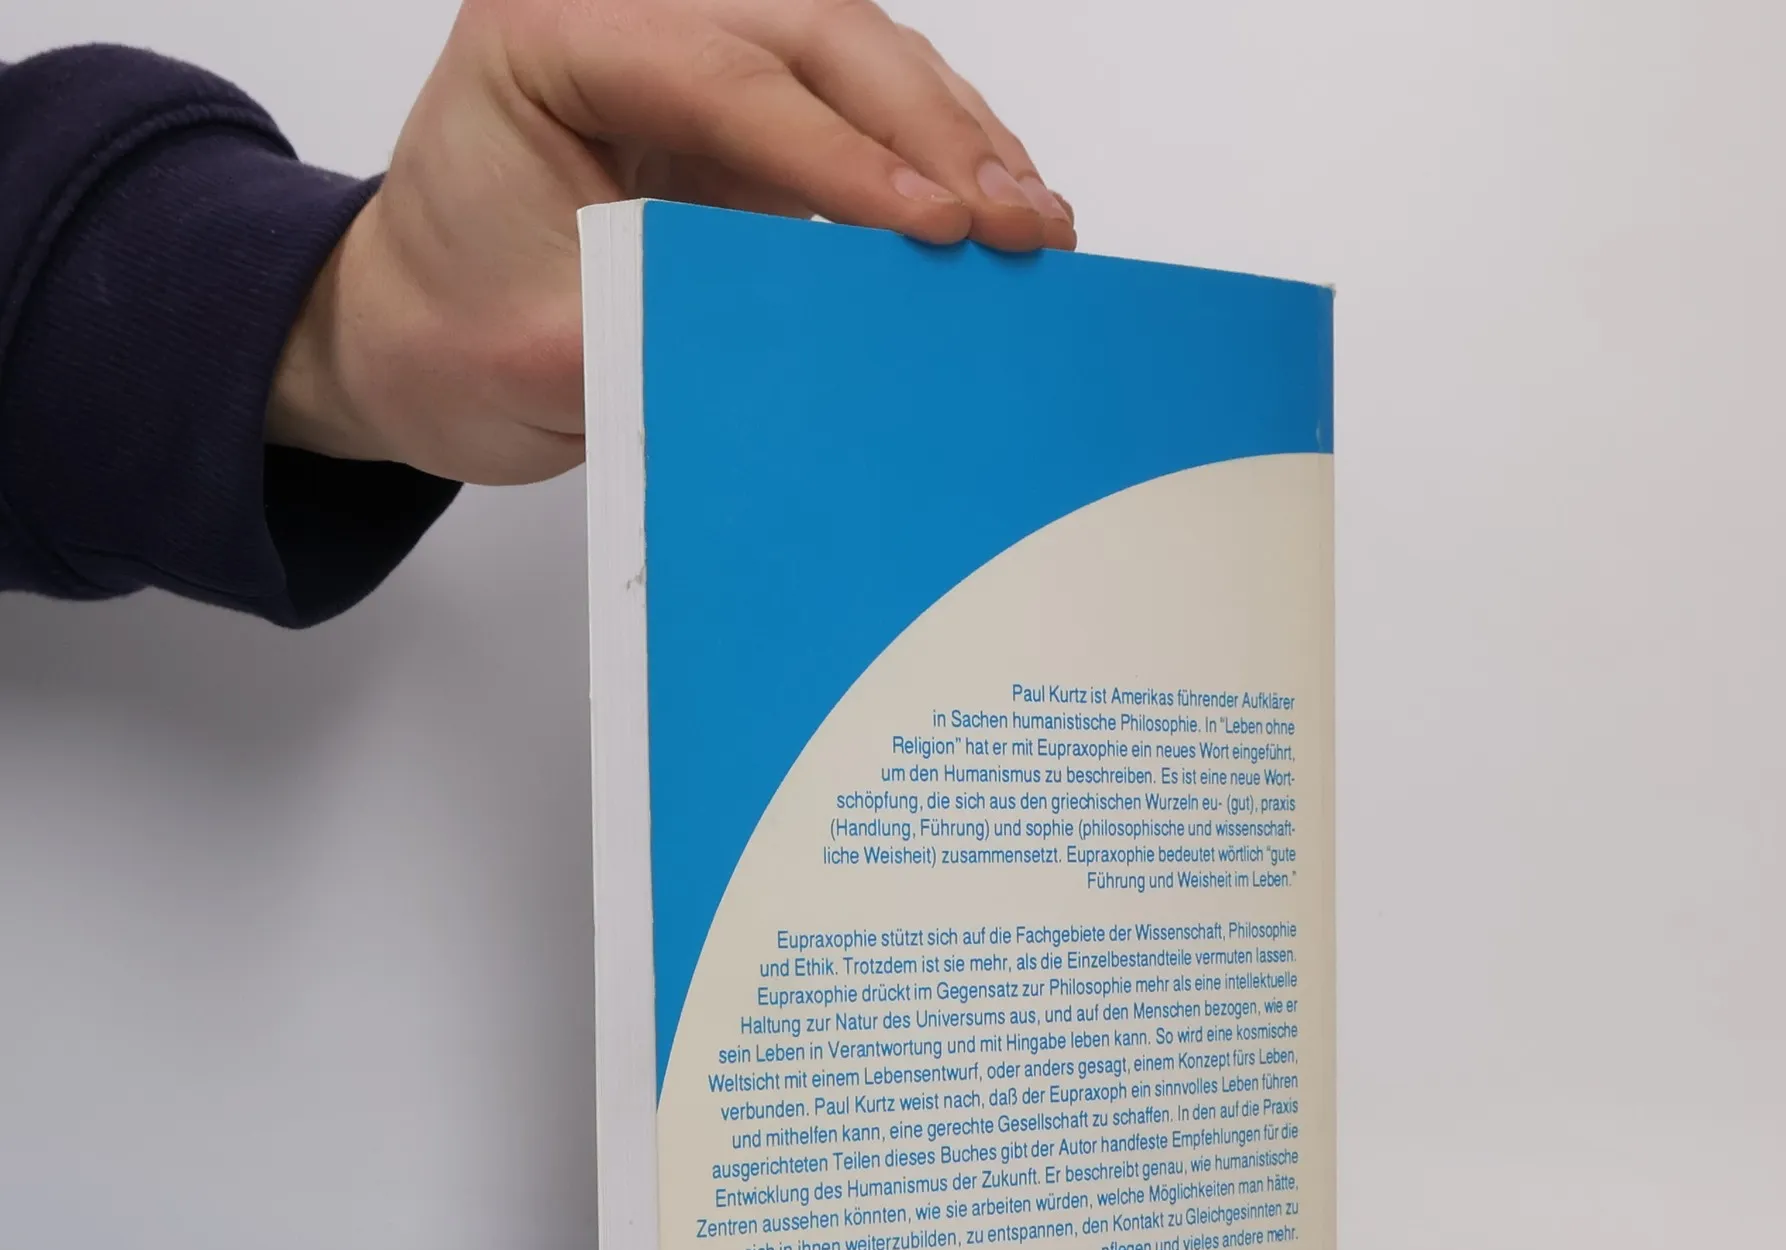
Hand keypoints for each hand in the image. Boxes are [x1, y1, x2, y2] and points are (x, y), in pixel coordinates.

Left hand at [268, 0, 1074, 483]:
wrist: (417, 341)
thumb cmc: (449, 333)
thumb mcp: (535, 350)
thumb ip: (660, 331)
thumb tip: (799, 345)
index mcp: (550, 38)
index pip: (723, 77)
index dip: (839, 156)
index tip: (931, 225)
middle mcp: (632, 15)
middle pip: (817, 38)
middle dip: (931, 133)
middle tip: (1015, 226)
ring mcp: (700, 54)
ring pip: (861, 59)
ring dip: (959, 138)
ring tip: (1037, 224)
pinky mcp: (748, 118)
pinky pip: (863, 115)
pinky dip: (939, 161)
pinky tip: (1001, 211)